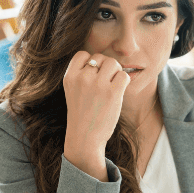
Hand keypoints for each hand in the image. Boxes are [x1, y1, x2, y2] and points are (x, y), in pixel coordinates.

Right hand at [62, 51, 129, 180]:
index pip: (83, 54)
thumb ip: (83, 75)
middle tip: (107, 83)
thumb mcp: (74, 91)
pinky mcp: (112, 93)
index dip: (92, 62)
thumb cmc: (82, 115)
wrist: (85, 138)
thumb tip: (104, 61)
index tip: (94, 75)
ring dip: (116, 73)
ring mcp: (97, 84)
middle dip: (107, 68)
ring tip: (113, 87)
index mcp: (69, 77)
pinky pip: (124, 75)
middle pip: (101, 57)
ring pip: (113, 63)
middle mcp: (82, 78)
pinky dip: (124, 82)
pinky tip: (119, 92)